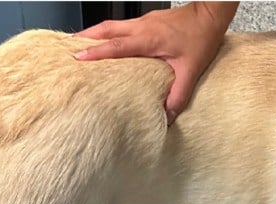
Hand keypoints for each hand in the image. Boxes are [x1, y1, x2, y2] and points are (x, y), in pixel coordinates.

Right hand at [74, 2, 238, 123]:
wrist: (209, 15)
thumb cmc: (201, 37)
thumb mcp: (191, 70)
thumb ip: (179, 94)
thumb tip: (168, 116)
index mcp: (148, 39)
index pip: (116, 45)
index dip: (96, 51)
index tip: (77, 56)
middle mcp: (141, 27)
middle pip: (105, 29)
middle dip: (84, 38)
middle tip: (66, 47)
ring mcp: (143, 22)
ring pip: (111, 24)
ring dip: (94, 33)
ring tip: (79, 44)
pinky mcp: (148, 21)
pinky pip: (121, 25)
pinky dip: (108, 32)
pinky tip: (108, 41)